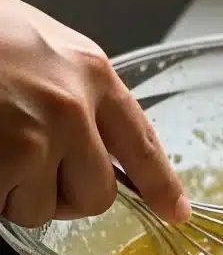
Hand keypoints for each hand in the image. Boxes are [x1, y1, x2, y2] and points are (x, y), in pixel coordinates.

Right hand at [0, 0, 187, 226]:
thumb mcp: (38, 44)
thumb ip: (74, 91)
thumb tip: (93, 137)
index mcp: (90, 72)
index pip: (143, 142)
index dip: (162, 185)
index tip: (175, 211)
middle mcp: (74, 107)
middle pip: (96, 194)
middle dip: (60, 195)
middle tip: (24, 168)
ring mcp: (37, 136)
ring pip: (43, 208)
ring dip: (13, 192)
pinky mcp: (4, 161)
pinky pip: (4, 207)